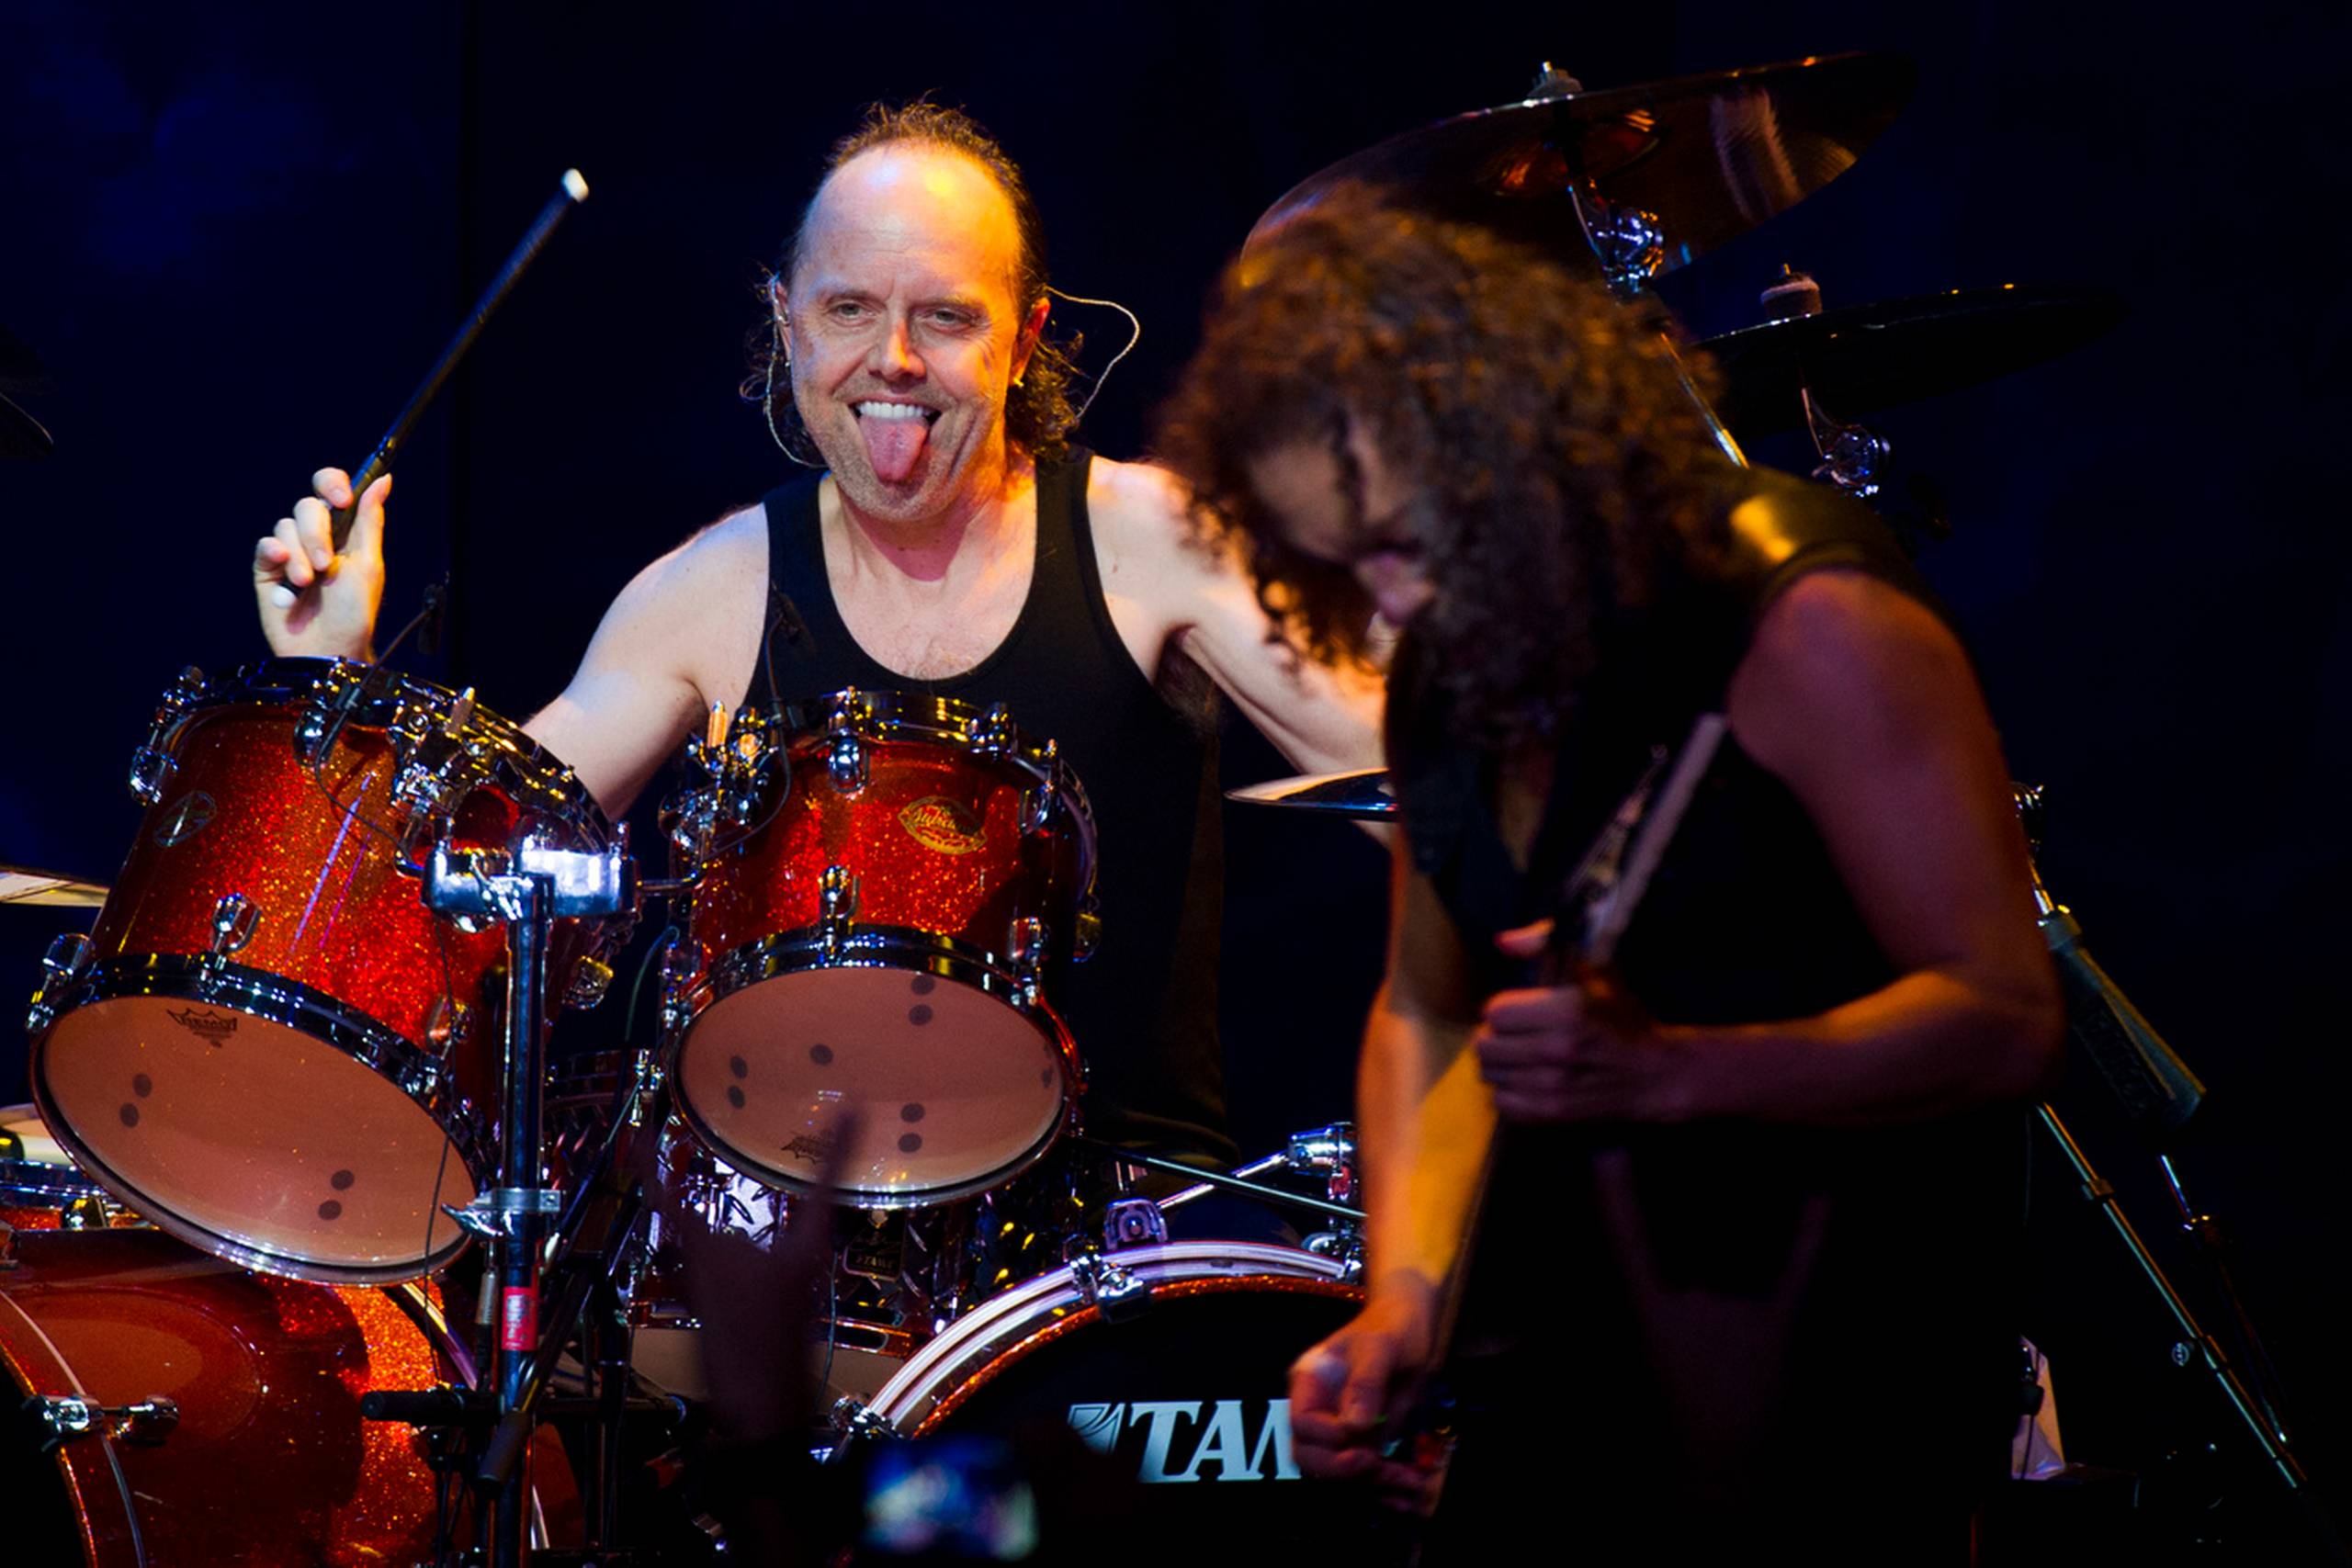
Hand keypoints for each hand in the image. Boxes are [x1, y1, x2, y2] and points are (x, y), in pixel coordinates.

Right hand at [253, 466, 389, 659]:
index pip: (332, 489)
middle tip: (326, 565)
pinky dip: (276, 555)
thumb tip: (383, 480)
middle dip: (316, 533)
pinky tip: (286, 576)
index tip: (341, 499)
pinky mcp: (267, 569)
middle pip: (307, 506)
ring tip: (308, 583)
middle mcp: (316, 537)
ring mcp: (291, 552)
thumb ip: (370, 519)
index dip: (332, 485)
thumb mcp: (369, 563)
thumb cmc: (354, 612)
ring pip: (285, 526)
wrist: (327, 647)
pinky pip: (265, 545)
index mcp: (344, 532)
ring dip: (300, 555)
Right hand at [1287, 1285, 1444, 1510]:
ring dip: (1367, 1482)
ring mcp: (1339, 1430)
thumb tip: (1353, 1426)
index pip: (1301, 1423)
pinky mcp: (1362, 1443)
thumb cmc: (1390, 1327)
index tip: (1355, 1433)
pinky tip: (1409, 1476)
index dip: (1324, 1435)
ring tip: (1403, 1476)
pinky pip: (1364, 1474)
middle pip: (1307, 1456)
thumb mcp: (1380, 1347)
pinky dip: (1384, 1481)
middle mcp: (1318, 1410)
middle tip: (1373, 1463)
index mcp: (1309, 1383)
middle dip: (1338, 1469)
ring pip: (1336, 1473)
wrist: (1412, 1328)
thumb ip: (1365, 1383)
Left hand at [1476, 919, 1685, 1123]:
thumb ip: (1545, 945)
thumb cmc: (1621, 1017)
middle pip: (1484, 1044)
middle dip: (1496, 1036)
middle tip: (1515, 1035)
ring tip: (1522, 1057)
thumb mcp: (1594, 970)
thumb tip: (1503, 941)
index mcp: (1566, 1010)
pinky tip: (1527, 1080)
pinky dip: (1508, 1091)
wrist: (1653, 1074)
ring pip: (1489, 1073)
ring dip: (1501, 1064)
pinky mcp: (1552, 1113)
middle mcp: (1556, 1049)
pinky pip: (1501, 1102)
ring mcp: (1552, 1086)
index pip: (1495, 1011)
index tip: (1520, 1011)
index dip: (1504, 1008)